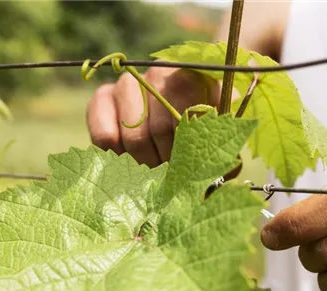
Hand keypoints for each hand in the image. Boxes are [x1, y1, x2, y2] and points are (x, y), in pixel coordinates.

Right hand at [86, 66, 219, 166]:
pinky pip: (105, 136)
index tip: (191, 168)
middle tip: (172, 174)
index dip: (188, 152)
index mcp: (194, 76)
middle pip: (160, 131)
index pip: (189, 120)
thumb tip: (215, 182)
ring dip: (145, 163)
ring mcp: (129, 82)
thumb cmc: (203, 125)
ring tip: (154, 169)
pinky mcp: (103, 97)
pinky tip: (130, 159)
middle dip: (168, 163)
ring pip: (134, 136)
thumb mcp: (220, 135)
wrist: (174, 106)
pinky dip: (118, 157)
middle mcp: (160, 71)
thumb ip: (223, 153)